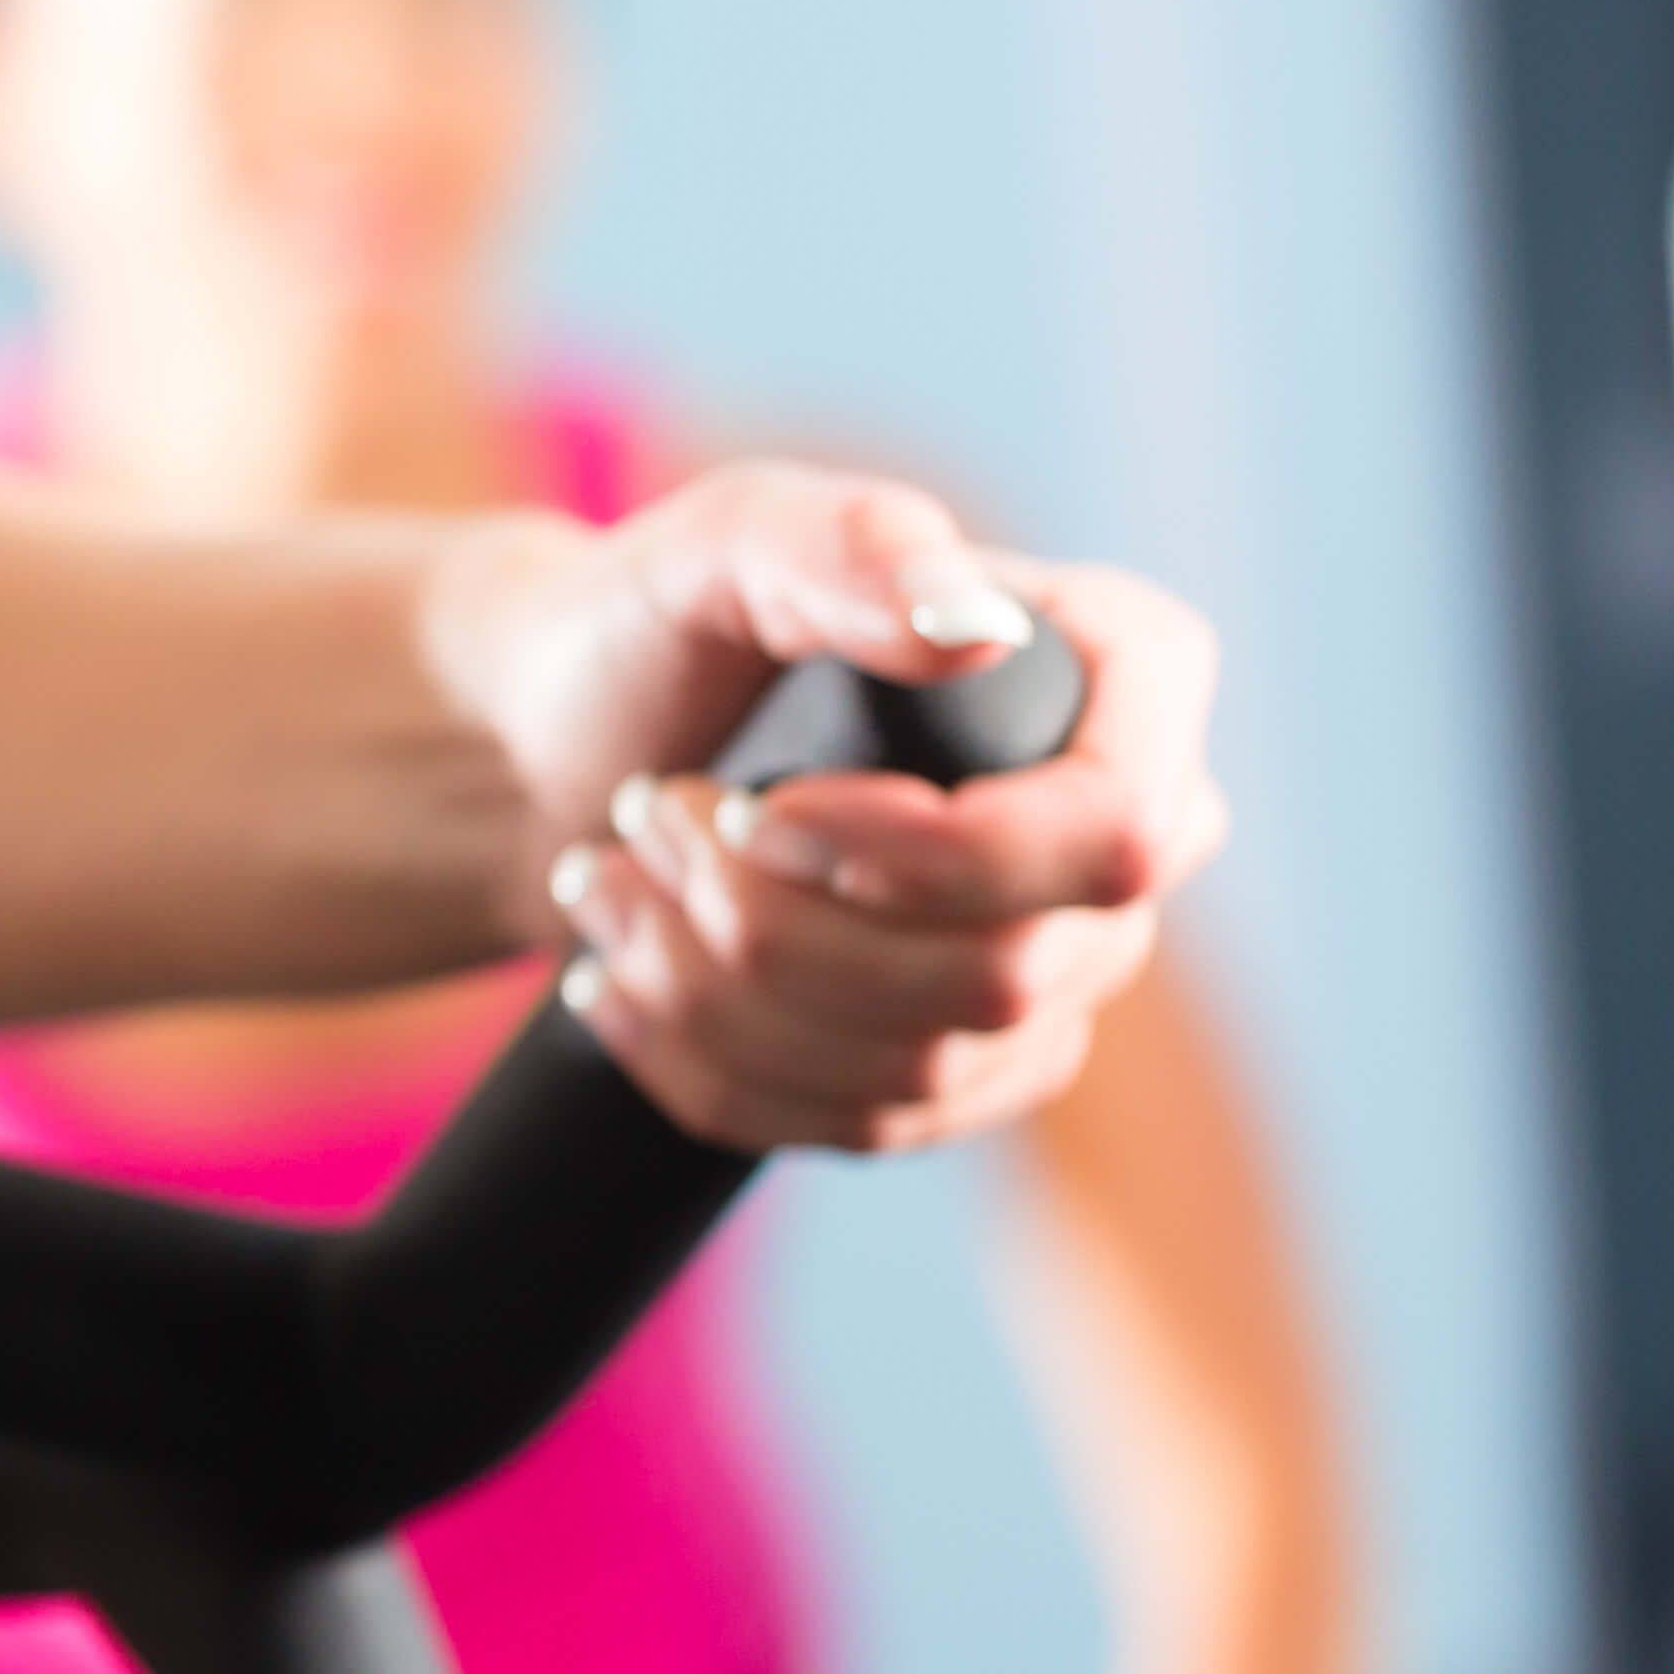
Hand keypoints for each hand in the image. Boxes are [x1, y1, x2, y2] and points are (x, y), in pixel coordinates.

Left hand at [433, 464, 1227, 1151]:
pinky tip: (615, 981)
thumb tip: (978, 631)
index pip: (1117, 834)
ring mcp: (1049, 969)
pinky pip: (860, 1130)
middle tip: (645, 814)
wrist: (554, 747)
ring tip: (605, 877)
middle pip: (1003, 974)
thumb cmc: (655, 624)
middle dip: (776, 919)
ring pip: (918, 1066)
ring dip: (717, 984)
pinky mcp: (957, 1071)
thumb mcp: (723, 544)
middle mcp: (1115, 838)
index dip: (939, 856)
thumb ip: (849, 547)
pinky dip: (704, 1063)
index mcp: (1119, 680)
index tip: (766, 810)